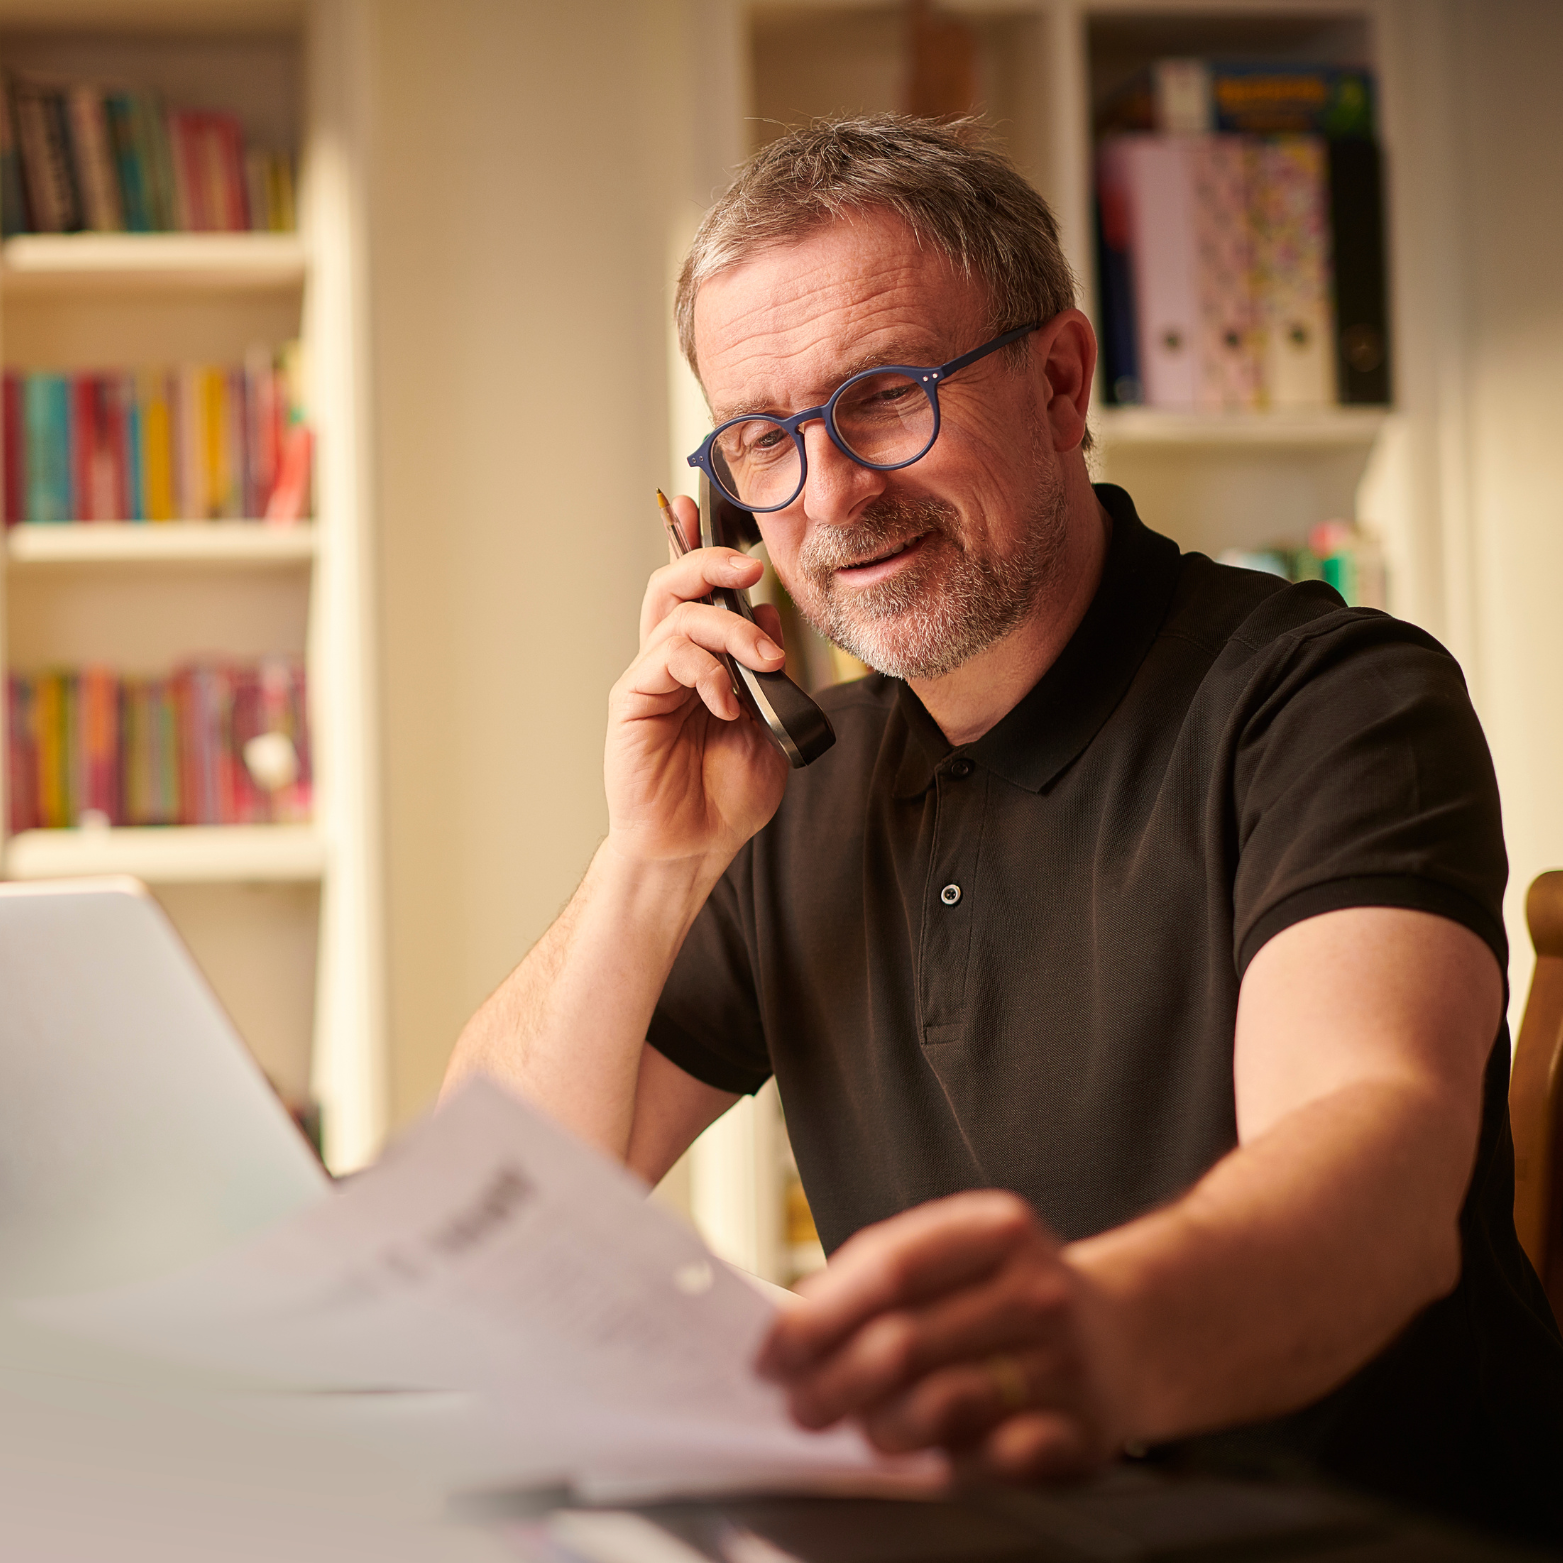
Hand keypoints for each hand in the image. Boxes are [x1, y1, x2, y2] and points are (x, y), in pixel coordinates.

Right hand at [605, 494, 790, 870]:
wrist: (695, 846)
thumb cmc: (725, 795)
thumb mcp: (769, 724)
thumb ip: (768, 672)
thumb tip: (769, 619)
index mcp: (702, 664)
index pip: (698, 594)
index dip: (699, 548)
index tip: (704, 509)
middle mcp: (670, 663)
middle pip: (675, 585)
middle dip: (710, 562)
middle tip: (750, 569)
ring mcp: (649, 678)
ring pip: (678, 614)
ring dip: (731, 630)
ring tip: (764, 664)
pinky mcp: (633, 699)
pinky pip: (668, 656)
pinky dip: (708, 672)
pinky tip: (729, 707)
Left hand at [756, 1191, 1127, 1479]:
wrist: (1126, 1333)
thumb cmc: (1010, 1294)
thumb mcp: (959, 1255)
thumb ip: (881, 1279)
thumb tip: (793, 1334)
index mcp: (995, 1229)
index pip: (888, 1268)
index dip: (818, 1317)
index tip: (773, 1353)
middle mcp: (1036, 1288)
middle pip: (904, 1342)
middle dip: (832, 1384)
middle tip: (801, 1407)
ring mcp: (1065, 1359)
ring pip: (943, 1405)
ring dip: (883, 1429)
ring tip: (864, 1432)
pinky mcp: (1084, 1429)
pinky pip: (998, 1459)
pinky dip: (951, 1466)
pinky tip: (930, 1462)